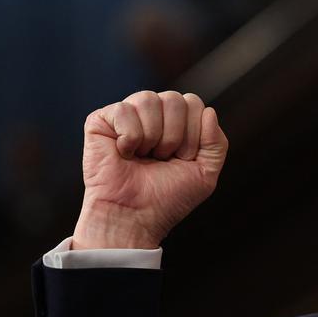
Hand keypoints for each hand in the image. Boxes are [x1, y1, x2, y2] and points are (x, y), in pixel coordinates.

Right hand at [72, 90, 227, 248]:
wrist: (135, 217)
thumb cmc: (167, 198)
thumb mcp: (205, 173)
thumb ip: (216, 143)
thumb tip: (209, 111)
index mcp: (177, 122)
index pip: (194, 103)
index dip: (193, 134)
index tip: (182, 159)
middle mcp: (153, 114)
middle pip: (175, 99)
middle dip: (175, 136)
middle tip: (162, 159)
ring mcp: (127, 115)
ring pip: (149, 99)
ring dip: (152, 136)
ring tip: (143, 156)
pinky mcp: (101, 121)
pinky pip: (123, 110)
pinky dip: (129, 137)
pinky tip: (124, 153)